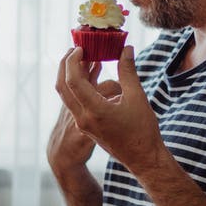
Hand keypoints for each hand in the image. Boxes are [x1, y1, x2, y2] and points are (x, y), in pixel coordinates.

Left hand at [55, 46, 168, 174]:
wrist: (142, 158)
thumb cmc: (142, 130)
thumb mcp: (137, 98)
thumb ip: (128, 71)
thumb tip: (126, 48)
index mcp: (94, 111)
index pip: (73, 81)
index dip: (74, 61)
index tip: (81, 47)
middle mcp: (83, 118)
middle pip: (63, 87)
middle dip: (66, 65)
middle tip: (75, 48)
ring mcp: (82, 123)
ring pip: (67, 95)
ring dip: (72, 75)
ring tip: (84, 57)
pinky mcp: (86, 125)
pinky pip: (76, 101)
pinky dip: (80, 86)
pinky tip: (94, 72)